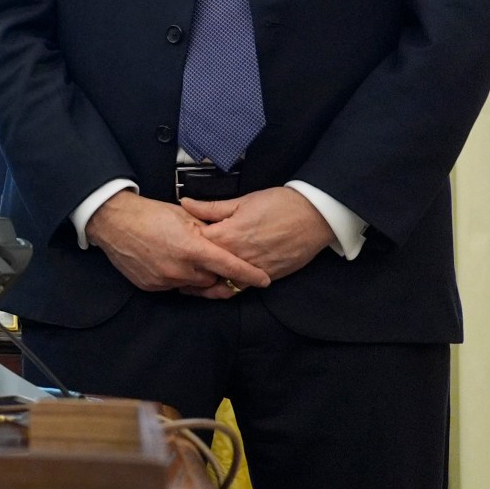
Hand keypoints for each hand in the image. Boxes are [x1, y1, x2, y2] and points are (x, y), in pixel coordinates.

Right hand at [86, 191, 270, 296]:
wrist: (113, 222)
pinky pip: (174, 287)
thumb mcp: (184, 216)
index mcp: (193, 248)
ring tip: (185, 257)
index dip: (250, 274)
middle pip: (213, 279)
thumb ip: (208, 231)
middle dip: (216, 271)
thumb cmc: (149, 213)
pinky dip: (177, 277)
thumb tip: (227, 241)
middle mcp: (180, 269)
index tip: (264, 280)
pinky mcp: (151, 286)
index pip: (230, 266)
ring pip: (194, 285)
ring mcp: (165, 280)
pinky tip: (168, 262)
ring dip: (196, 275)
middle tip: (210, 258)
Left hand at [182, 188, 333, 283]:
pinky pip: (243, 287)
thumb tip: (185, 203)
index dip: (182, 247)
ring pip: (222, 284)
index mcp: (226, 235)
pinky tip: (222, 281)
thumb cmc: (279, 204)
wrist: (315, 216)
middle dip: (191, 269)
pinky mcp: (268, 276)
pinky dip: (231, 286)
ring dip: (208, 283)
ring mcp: (253, 269)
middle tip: (178, 268)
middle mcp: (237, 257)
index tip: (174, 246)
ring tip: (194, 281)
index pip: (194, 247)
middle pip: (205, 269)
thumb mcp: (242, 201)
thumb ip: (211, 208)